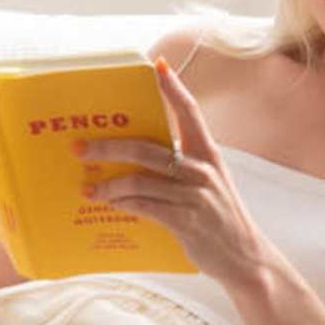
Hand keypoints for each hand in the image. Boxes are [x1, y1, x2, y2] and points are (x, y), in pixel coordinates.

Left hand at [77, 62, 266, 285]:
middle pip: (146, 147)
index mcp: (208, 154)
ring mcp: (195, 196)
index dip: (173, 88)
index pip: (190, 112)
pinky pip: (144, 206)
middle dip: (108, 146)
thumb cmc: (217, 218)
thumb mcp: (205, 184)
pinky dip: (122, 204)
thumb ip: (178, 167)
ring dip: (108, 183)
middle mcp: (201, 170)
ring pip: (139, 179)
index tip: (157, 65)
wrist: (244, 258)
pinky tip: (109, 204)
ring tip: (88, 187)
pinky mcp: (186, 221)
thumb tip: (132, 157)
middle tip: (79, 147)